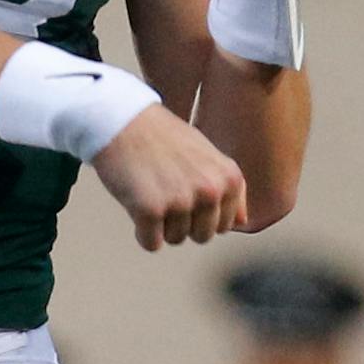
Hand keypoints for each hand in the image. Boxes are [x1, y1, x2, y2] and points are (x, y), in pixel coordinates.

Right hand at [92, 103, 248, 250]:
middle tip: (165, 189)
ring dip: (160, 223)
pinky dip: (141, 230)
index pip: (225, 224)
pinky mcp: (150, 210)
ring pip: (175, 239)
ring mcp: (181, 200)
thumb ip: (226, 188)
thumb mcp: (207, 155)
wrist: (121, 120)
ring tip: (151, 188)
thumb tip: (242, 222)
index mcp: (229, 178)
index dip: (202, 212)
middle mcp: (210, 190)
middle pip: (202, 236)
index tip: (185, 187)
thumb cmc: (161, 137)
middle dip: (183, 221)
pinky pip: (151, 243)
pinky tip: (137, 201)